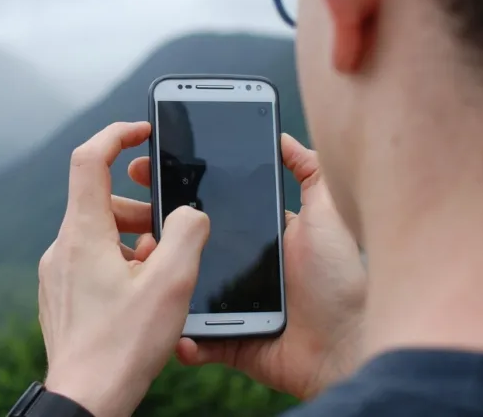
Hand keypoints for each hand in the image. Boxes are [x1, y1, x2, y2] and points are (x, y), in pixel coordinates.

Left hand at [38, 121, 210, 416]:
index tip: (142, 132)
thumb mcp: (171, 285)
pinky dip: (119, 264)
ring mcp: (56, 273)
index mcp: (83, 234)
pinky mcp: (60, 296)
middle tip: (171, 233)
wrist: (85, 399)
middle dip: (141, 208)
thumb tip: (190, 213)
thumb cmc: (124, 346)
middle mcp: (62, 247)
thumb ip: (187, 235)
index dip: (116, 135)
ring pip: (98, 234)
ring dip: (133, 240)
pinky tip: (141, 296)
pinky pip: (91, 262)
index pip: (89, 158)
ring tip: (161, 273)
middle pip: (102, 201)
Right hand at [127, 133, 366, 400]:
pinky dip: (181, 336)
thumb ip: (310, 171)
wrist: (350, 346)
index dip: (179, 193)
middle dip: (157, 235)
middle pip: (190, 248)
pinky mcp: (229, 342)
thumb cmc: (343, 280)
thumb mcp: (329, 213)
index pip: (210, 210)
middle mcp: (242, 269)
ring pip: (184, 291)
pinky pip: (195, 340)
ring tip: (146, 267)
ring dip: (161, 282)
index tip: (147, 172)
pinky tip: (170, 323)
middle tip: (132, 221)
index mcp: (260, 238)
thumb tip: (282, 137)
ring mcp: (232, 307)